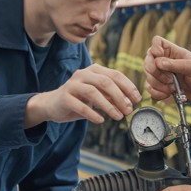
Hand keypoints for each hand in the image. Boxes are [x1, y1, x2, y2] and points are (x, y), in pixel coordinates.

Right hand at [25, 64, 140, 126]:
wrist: (53, 105)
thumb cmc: (79, 100)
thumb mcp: (98, 96)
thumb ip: (111, 97)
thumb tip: (130, 104)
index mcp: (94, 70)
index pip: (115, 75)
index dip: (128, 87)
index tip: (137, 99)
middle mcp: (83, 74)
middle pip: (105, 82)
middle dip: (120, 97)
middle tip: (128, 110)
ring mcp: (72, 84)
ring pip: (93, 92)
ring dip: (108, 106)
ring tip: (118, 117)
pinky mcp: (64, 97)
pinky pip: (80, 106)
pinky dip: (92, 113)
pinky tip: (101, 120)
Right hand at [143, 36, 190, 109]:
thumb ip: (177, 64)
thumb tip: (159, 62)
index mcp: (173, 52)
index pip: (157, 42)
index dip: (155, 48)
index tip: (160, 57)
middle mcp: (164, 61)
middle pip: (148, 60)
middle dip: (156, 72)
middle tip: (170, 79)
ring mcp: (161, 73)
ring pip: (148, 76)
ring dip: (159, 84)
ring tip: (173, 88)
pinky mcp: (159, 85)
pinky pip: (149, 88)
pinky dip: (157, 93)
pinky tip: (168, 94)